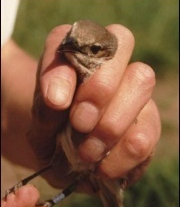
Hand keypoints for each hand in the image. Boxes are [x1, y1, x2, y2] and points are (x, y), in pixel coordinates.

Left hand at [28, 23, 160, 190]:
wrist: (65, 158)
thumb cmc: (51, 132)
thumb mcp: (38, 123)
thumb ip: (44, 108)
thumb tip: (58, 99)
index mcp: (78, 55)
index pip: (78, 37)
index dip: (68, 68)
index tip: (56, 102)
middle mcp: (111, 65)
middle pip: (122, 42)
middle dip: (100, 88)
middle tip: (80, 123)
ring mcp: (134, 92)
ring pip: (141, 81)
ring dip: (112, 124)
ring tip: (88, 153)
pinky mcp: (148, 124)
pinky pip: (147, 131)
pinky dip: (123, 155)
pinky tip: (103, 168)